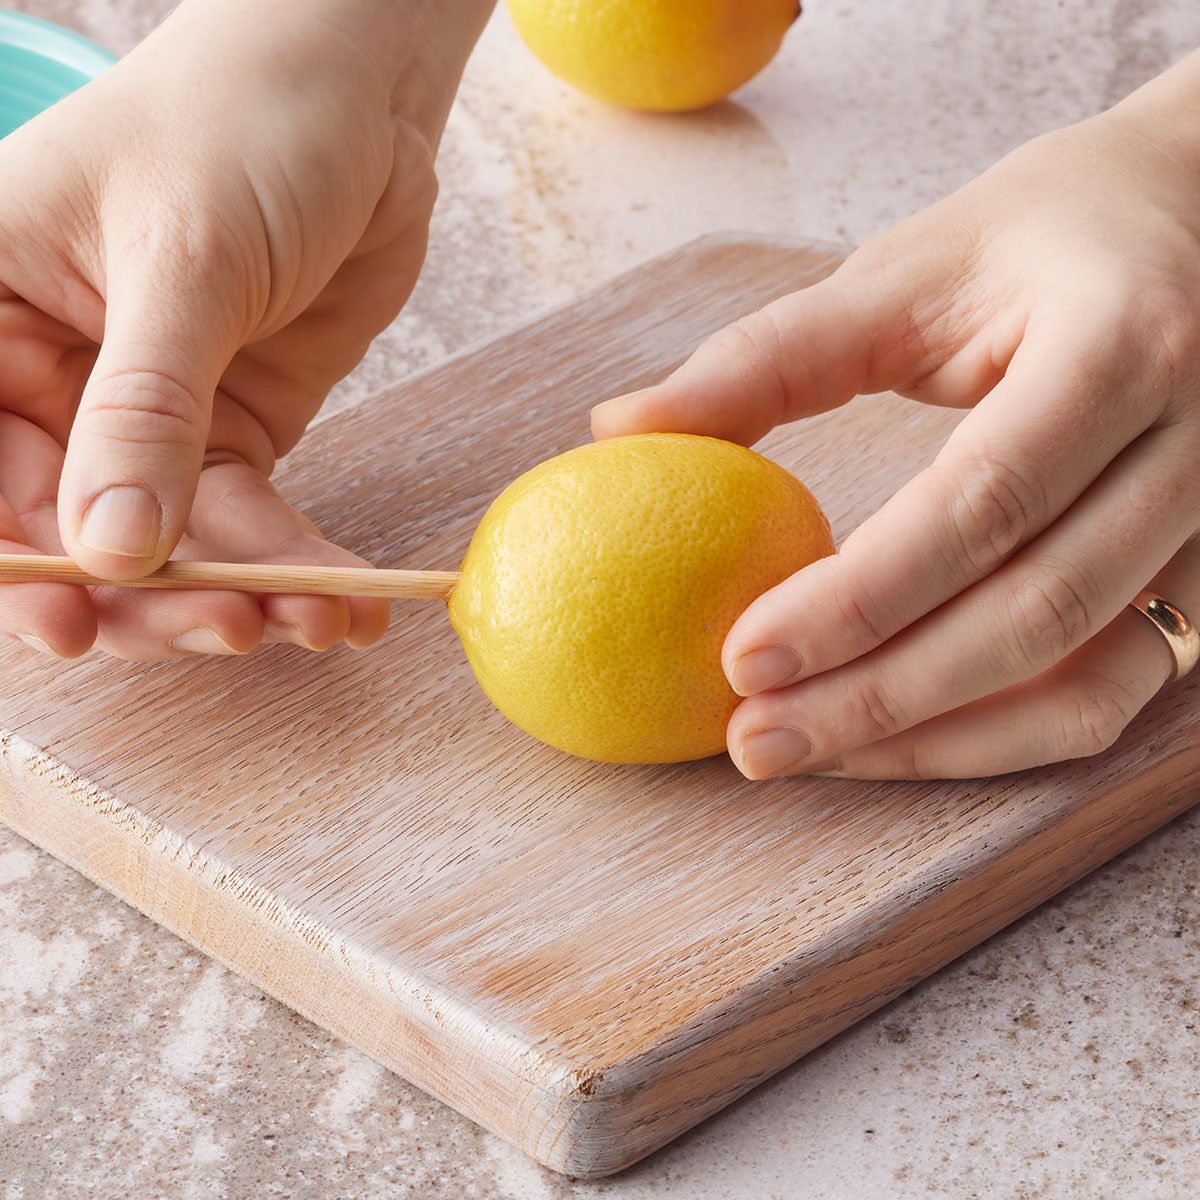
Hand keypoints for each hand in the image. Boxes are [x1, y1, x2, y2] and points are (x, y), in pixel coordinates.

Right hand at [0, 0, 489, 658]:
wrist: (361, 103)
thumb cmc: (241, 128)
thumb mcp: (180, 260)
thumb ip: (142, 408)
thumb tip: (112, 551)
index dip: (16, 562)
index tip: (74, 625)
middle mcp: (52, 380)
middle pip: (72, 530)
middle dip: (150, 595)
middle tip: (228, 628)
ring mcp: (148, 415)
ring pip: (169, 544)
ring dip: (239, 594)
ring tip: (314, 618)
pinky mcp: (234, 430)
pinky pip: (252, 521)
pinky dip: (297, 565)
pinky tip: (346, 603)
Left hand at [594, 50, 1199, 778]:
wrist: (1189, 222)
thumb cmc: (1032, 242)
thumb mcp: (898, 273)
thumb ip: (763, 358)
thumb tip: (616, 428)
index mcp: (1119, 343)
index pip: (982, 501)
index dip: (858, 598)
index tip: (740, 658)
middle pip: (1035, 611)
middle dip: (881, 697)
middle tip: (754, 741)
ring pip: (1088, 679)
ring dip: (940, 741)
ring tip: (810, 756)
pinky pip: (1112, 692)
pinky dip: (1001, 735)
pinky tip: (896, 741)